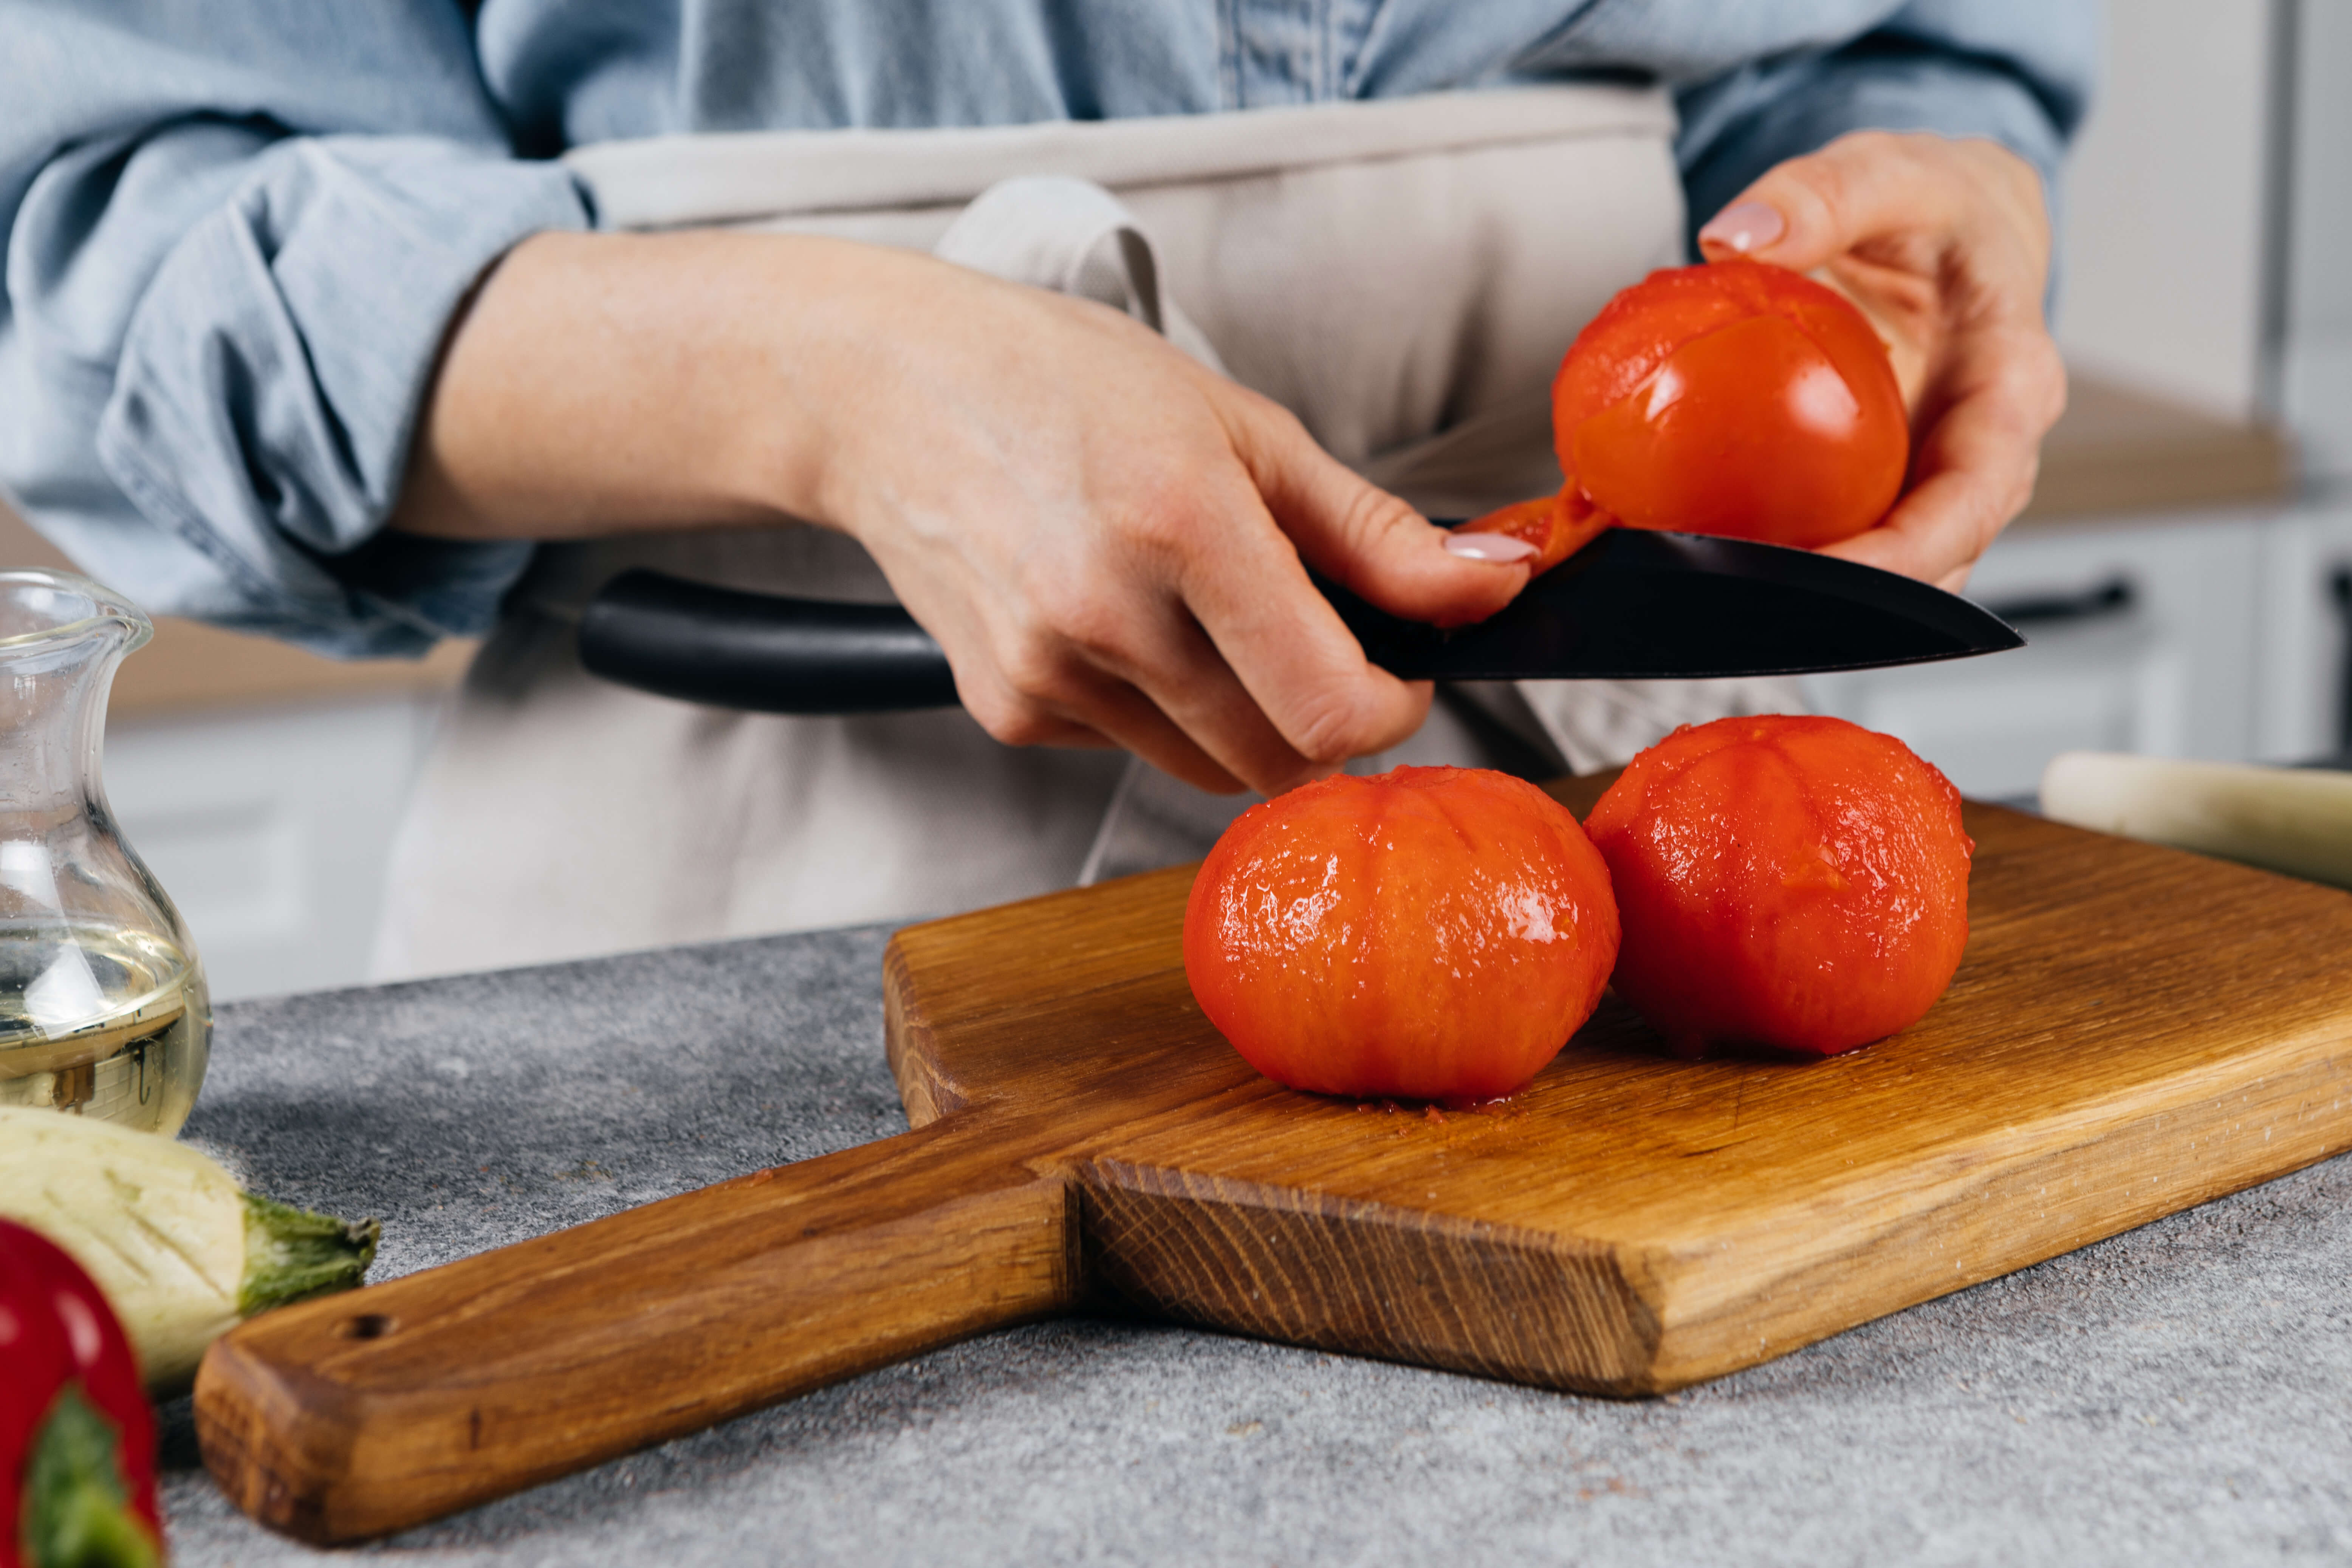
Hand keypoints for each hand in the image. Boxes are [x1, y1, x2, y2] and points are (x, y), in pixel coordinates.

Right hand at [394, 232, 1532, 794]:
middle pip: (1278, 756)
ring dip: (1245, 718)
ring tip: (1203, 612)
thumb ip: (1374, 531)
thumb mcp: (1243, 428)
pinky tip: (1122, 622)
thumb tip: (1491, 589)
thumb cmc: (1063, 386)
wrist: (886, 397)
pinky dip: (1159, 708)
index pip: (1330, 705)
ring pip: (1210, 768)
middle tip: (1316, 637)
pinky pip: (1132, 749)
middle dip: (1327, 718)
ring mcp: (1048, 673)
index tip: (1400, 668)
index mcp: (1180, 524)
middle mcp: (1105, 613)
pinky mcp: (1009, 709)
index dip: (1393, 706)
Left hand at [1697, 131, 2066, 590]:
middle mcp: (1982, 452)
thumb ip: (1823, 194)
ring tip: (1711, 593)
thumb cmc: (1942, 202)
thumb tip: (1735, 236)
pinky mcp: (1884, 482)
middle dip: (1848, 600)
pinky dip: (1784, 553)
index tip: (1831, 577)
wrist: (1954, 219)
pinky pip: (1843, 535)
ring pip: (1888, 567)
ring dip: (1809, 594)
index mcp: (2012, 385)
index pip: (1974, 497)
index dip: (1909, 556)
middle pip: (1933, 559)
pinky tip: (1704, 551)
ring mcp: (1932, 476)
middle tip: (1739, 603)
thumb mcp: (1895, 171)